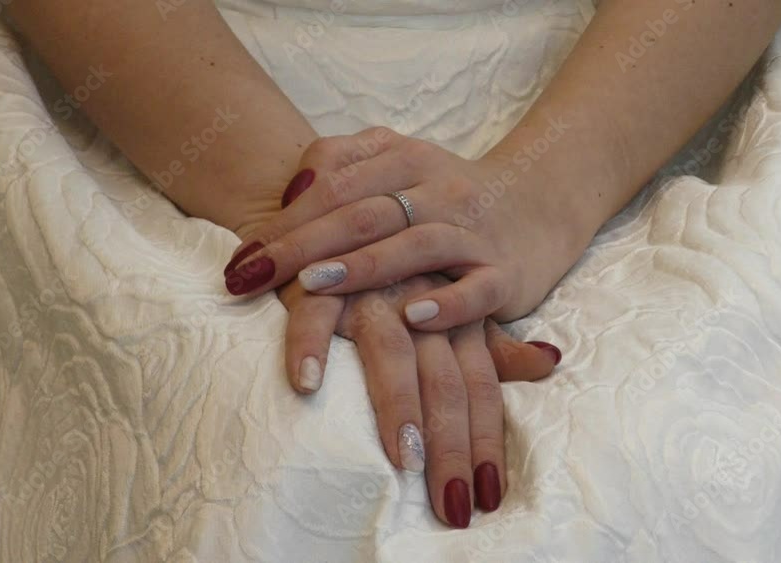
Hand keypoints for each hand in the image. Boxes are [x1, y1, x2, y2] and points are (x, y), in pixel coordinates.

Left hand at [222, 127, 594, 328]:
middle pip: (365, 214)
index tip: (242, 256)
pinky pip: (476, 290)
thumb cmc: (445, 193)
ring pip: (416, 246)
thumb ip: (343, 162)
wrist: (537, 204)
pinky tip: (413, 316)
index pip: (338, 183)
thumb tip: (291, 191)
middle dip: (304, 245)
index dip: (287, 218)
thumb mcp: (397, 161)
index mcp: (407, 160)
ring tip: (312, 286)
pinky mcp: (504, 275)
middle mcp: (440, 192)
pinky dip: (447, 303)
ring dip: (363, 267)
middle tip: (254, 275)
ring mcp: (473, 233)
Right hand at [277, 275, 561, 527]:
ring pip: (392, 353)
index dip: (486, 440)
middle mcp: (424, 304)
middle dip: (451, 446)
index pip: (481, 387)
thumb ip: (493, 340)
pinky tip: (307, 386)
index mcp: (458, 317)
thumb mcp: (455, 302)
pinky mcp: (323, 277)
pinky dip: (309, 347)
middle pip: (446, 382)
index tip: (489, 495)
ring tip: (404, 459)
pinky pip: (315, 314)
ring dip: (399, 405)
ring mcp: (376, 290)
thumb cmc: (401, 266)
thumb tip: (548, 363)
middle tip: (452, 505)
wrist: (347, 206)